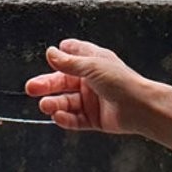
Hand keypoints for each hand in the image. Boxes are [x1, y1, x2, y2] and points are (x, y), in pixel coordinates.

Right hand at [24, 39, 151, 134]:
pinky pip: (75, 119)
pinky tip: (58, 116)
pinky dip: (65, 119)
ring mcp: (92, 100)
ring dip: (54, 103)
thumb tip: (50, 52)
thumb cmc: (122, 82)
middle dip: (47, 85)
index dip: (61, 55)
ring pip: (66, 102)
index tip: (49, 56)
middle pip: (63, 82)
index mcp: (93, 62)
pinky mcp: (94, 118)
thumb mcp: (91, 66)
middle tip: (31, 88)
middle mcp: (91, 80)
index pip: (73, 55)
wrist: (140, 107)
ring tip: (45, 105)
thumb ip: (68, 62)